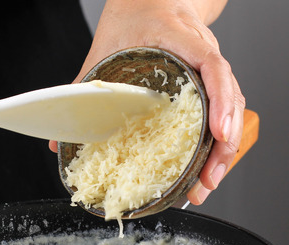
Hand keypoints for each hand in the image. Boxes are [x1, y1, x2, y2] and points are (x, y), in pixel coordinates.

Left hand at [51, 0, 243, 204]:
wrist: (152, 0)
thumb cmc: (133, 18)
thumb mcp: (104, 48)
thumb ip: (82, 89)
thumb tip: (57, 141)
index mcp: (183, 39)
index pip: (213, 67)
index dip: (219, 100)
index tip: (217, 132)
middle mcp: (205, 55)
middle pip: (229, 99)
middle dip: (223, 144)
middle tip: (208, 178)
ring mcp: (211, 71)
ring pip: (231, 110)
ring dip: (223, 151)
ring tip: (208, 183)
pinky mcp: (209, 86)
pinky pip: (222, 114)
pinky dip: (217, 144)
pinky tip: (206, 169)